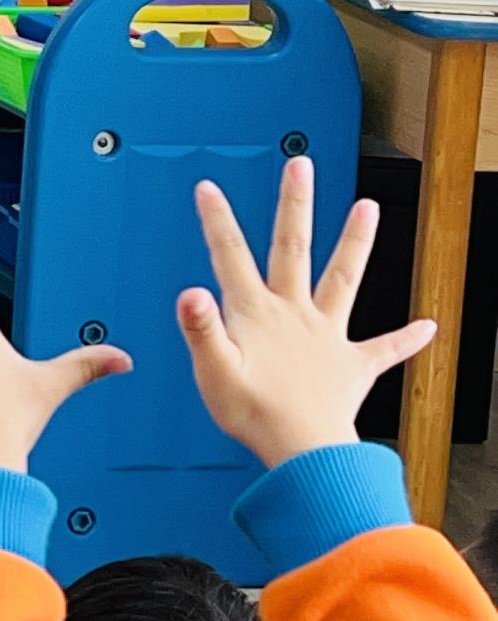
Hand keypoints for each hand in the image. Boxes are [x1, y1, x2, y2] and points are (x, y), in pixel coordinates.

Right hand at [178, 158, 422, 468]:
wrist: (305, 454)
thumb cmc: (256, 417)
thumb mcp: (213, 371)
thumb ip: (201, 330)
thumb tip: (192, 293)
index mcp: (257, 315)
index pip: (231, 257)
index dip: (217, 221)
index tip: (208, 188)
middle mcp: (295, 315)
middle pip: (293, 247)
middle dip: (295, 204)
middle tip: (300, 166)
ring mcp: (327, 337)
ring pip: (344, 278)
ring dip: (357, 242)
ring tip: (369, 208)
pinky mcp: (352, 366)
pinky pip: (384, 350)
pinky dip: (407, 339)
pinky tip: (428, 327)